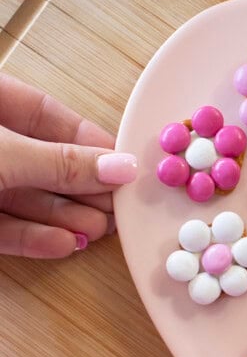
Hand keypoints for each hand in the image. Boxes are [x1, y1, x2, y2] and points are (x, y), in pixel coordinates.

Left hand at [0, 75, 136, 257]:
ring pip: (23, 197)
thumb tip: (121, 167)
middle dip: (81, 186)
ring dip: (63, 216)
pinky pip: (1, 227)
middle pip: (39, 160)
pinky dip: (32, 237)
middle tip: (118, 206)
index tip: (123, 163)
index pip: (43, 113)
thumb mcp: (3, 154)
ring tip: (98, 230)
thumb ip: (60, 162)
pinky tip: (63, 244)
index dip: (86, 138)